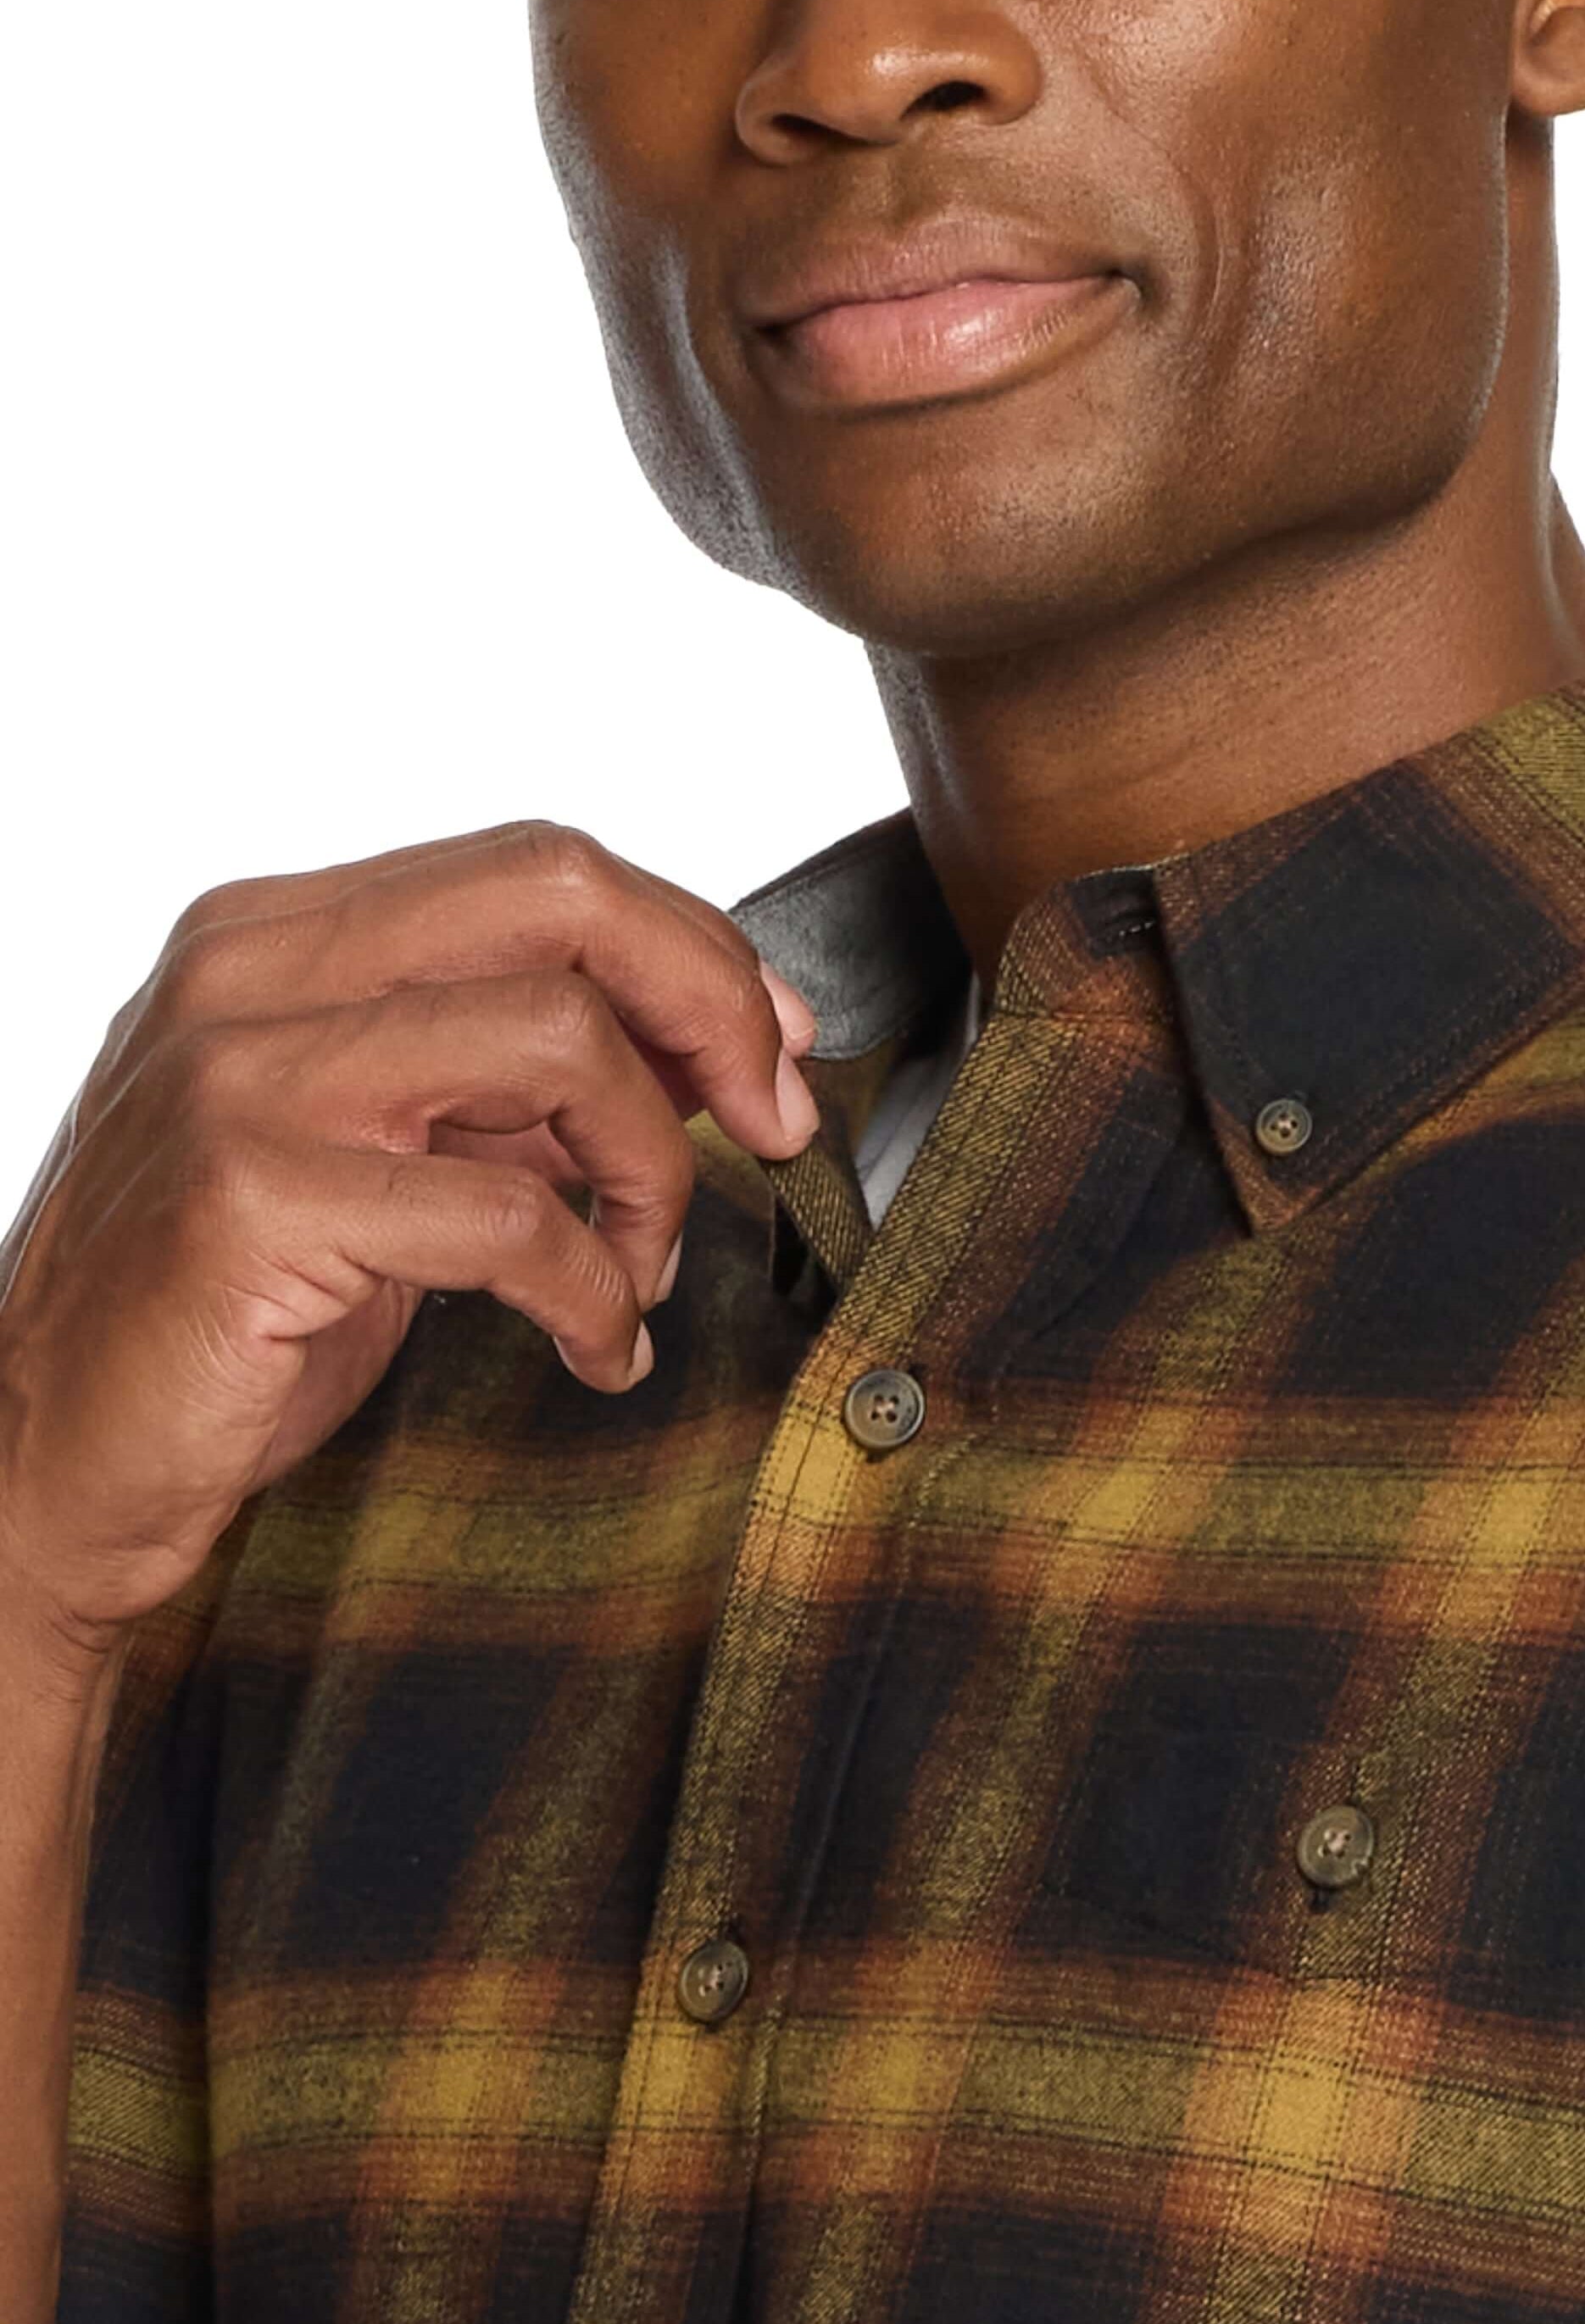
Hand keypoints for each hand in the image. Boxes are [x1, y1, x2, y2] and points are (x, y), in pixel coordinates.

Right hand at [0, 819, 818, 1651]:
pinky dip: (593, 1289)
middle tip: (774, 1117)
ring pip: (556, 1041)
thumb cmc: (223, 1310)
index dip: (687, 946)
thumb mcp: (379, 1153)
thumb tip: (695, 1046)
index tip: (771, 1040)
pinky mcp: (255, 1198)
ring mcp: (242, 1078)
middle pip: (560, 898)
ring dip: (653, 1168)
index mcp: (281, 938)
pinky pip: (511, 1212)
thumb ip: (501, 1080)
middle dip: (709, 1005)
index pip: (537, 869)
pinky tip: (596, 1344)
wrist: (52, 1453)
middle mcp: (250, 975)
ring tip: (638, 1266)